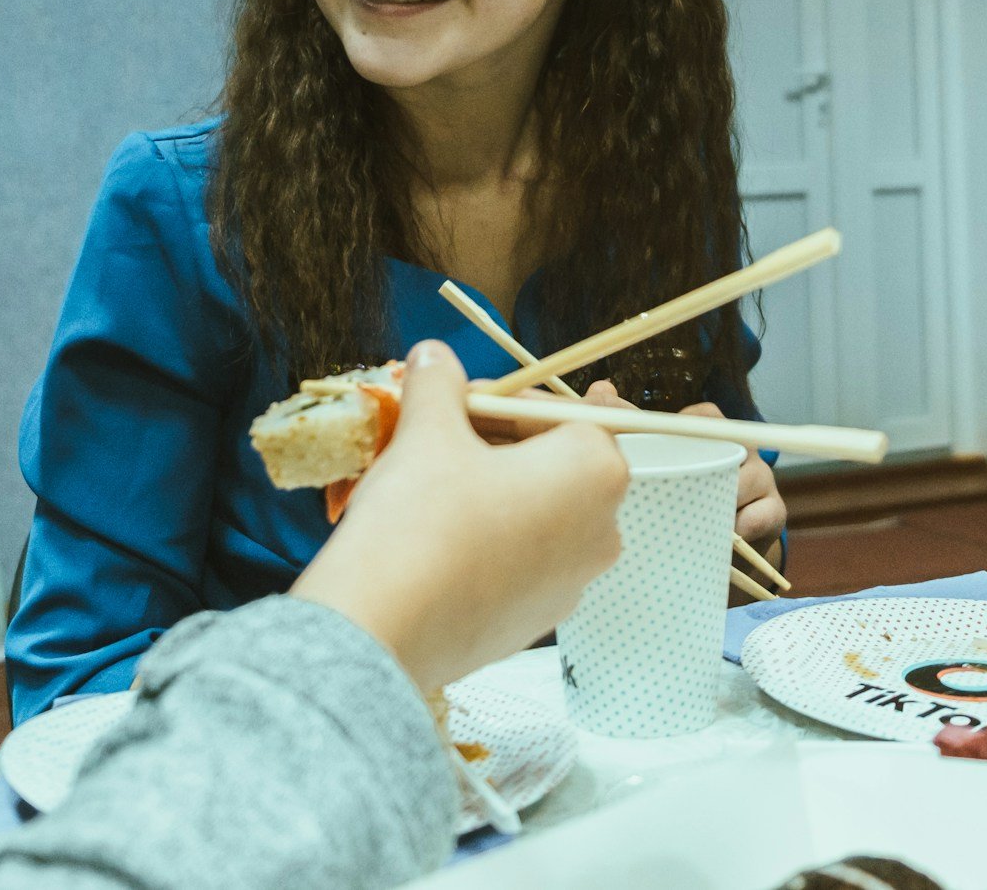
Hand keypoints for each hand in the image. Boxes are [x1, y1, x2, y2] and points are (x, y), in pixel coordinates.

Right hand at [292, 342, 628, 694]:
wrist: (384, 630)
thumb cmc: (419, 518)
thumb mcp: (426, 431)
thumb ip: (439, 384)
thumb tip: (434, 356)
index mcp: (596, 471)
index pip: (569, 411)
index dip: (515, 398)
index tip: (470, 397)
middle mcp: (603, 530)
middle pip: (557, 462)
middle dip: (501, 440)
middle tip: (441, 432)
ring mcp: (573, 584)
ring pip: (538, 511)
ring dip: (492, 486)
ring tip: (430, 480)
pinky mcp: (537, 621)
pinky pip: (521, 559)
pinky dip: (488, 536)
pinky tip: (436, 533)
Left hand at [582, 381, 787, 559]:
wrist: (707, 547)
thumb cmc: (674, 495)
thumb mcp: (649, 461)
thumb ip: (624, 425)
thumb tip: (601, 389)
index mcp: (710, 435)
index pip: (708, 417)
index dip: (692, 428)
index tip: (671, 449)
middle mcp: (740, 451)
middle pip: (734, 444)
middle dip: (710, 466)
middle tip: (680, 486)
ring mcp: (760, 480)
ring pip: (752, 479)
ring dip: (726, 498)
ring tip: (702, 515)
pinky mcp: (771, 513)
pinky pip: (765, 513)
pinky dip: (746, 523)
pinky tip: (727, 535)